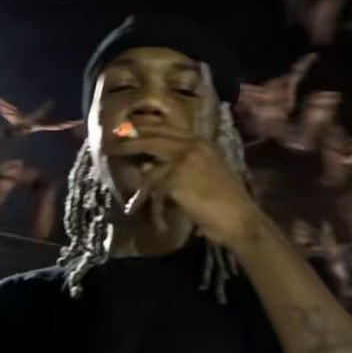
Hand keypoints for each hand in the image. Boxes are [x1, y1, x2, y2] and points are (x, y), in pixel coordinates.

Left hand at [108, 123, 264, 248]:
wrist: (242, 219)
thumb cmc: (229, 202)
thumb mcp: (208, 176)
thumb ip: (182, 168)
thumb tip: (149, 167)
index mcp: (202, 142)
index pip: (166, 127)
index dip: (144, 127)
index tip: (127, 129)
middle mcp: (192, 146)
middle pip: (151, 137)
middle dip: (128, 142)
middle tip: (109, 146)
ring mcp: (184, 161)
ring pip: (150, 169)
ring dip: (141, 191)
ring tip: (133, 205)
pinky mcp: (176, 180)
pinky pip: (155, 193)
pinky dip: (155, 211)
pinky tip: (159, 224)